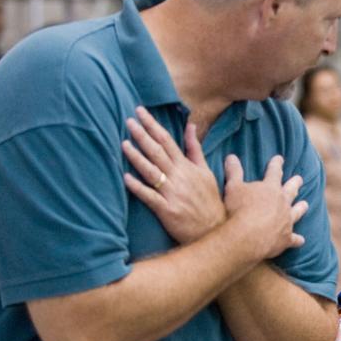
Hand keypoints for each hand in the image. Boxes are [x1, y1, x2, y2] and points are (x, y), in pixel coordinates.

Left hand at [123, 107, 224, 243]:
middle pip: (158, 152)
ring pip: (152, 171)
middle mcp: (179, 177)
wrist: (215, 229)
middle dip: (143, 135)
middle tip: (129, 120)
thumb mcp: (206, 172)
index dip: (153, 125)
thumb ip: (195, 149)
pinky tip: (126, 178)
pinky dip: (138, 187)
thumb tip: (191, 127)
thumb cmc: (209, 200)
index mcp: (187, 167)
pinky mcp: (167, 210)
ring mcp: (172, 193)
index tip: (140, 112)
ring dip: (137, 157)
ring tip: (124, 144)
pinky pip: (150, 196)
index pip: (168, 141)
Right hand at [223, 154, 308, 260]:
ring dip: (301, 208)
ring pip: (297, 212)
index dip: (276, 164)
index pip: (274, 172)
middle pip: (291, 190)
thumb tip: (231, 156)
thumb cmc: (238, 210)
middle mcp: (282, 203)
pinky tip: (301, 241)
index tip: (279, 159)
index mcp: (270, 188)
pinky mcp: (286, 238)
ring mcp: (286, 221)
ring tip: (305, 204)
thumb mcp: (233, 188)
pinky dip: (297, 240)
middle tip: (299, 179)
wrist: (247, 237)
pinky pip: (294, 239)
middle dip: (295, 183)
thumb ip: (234, 172)